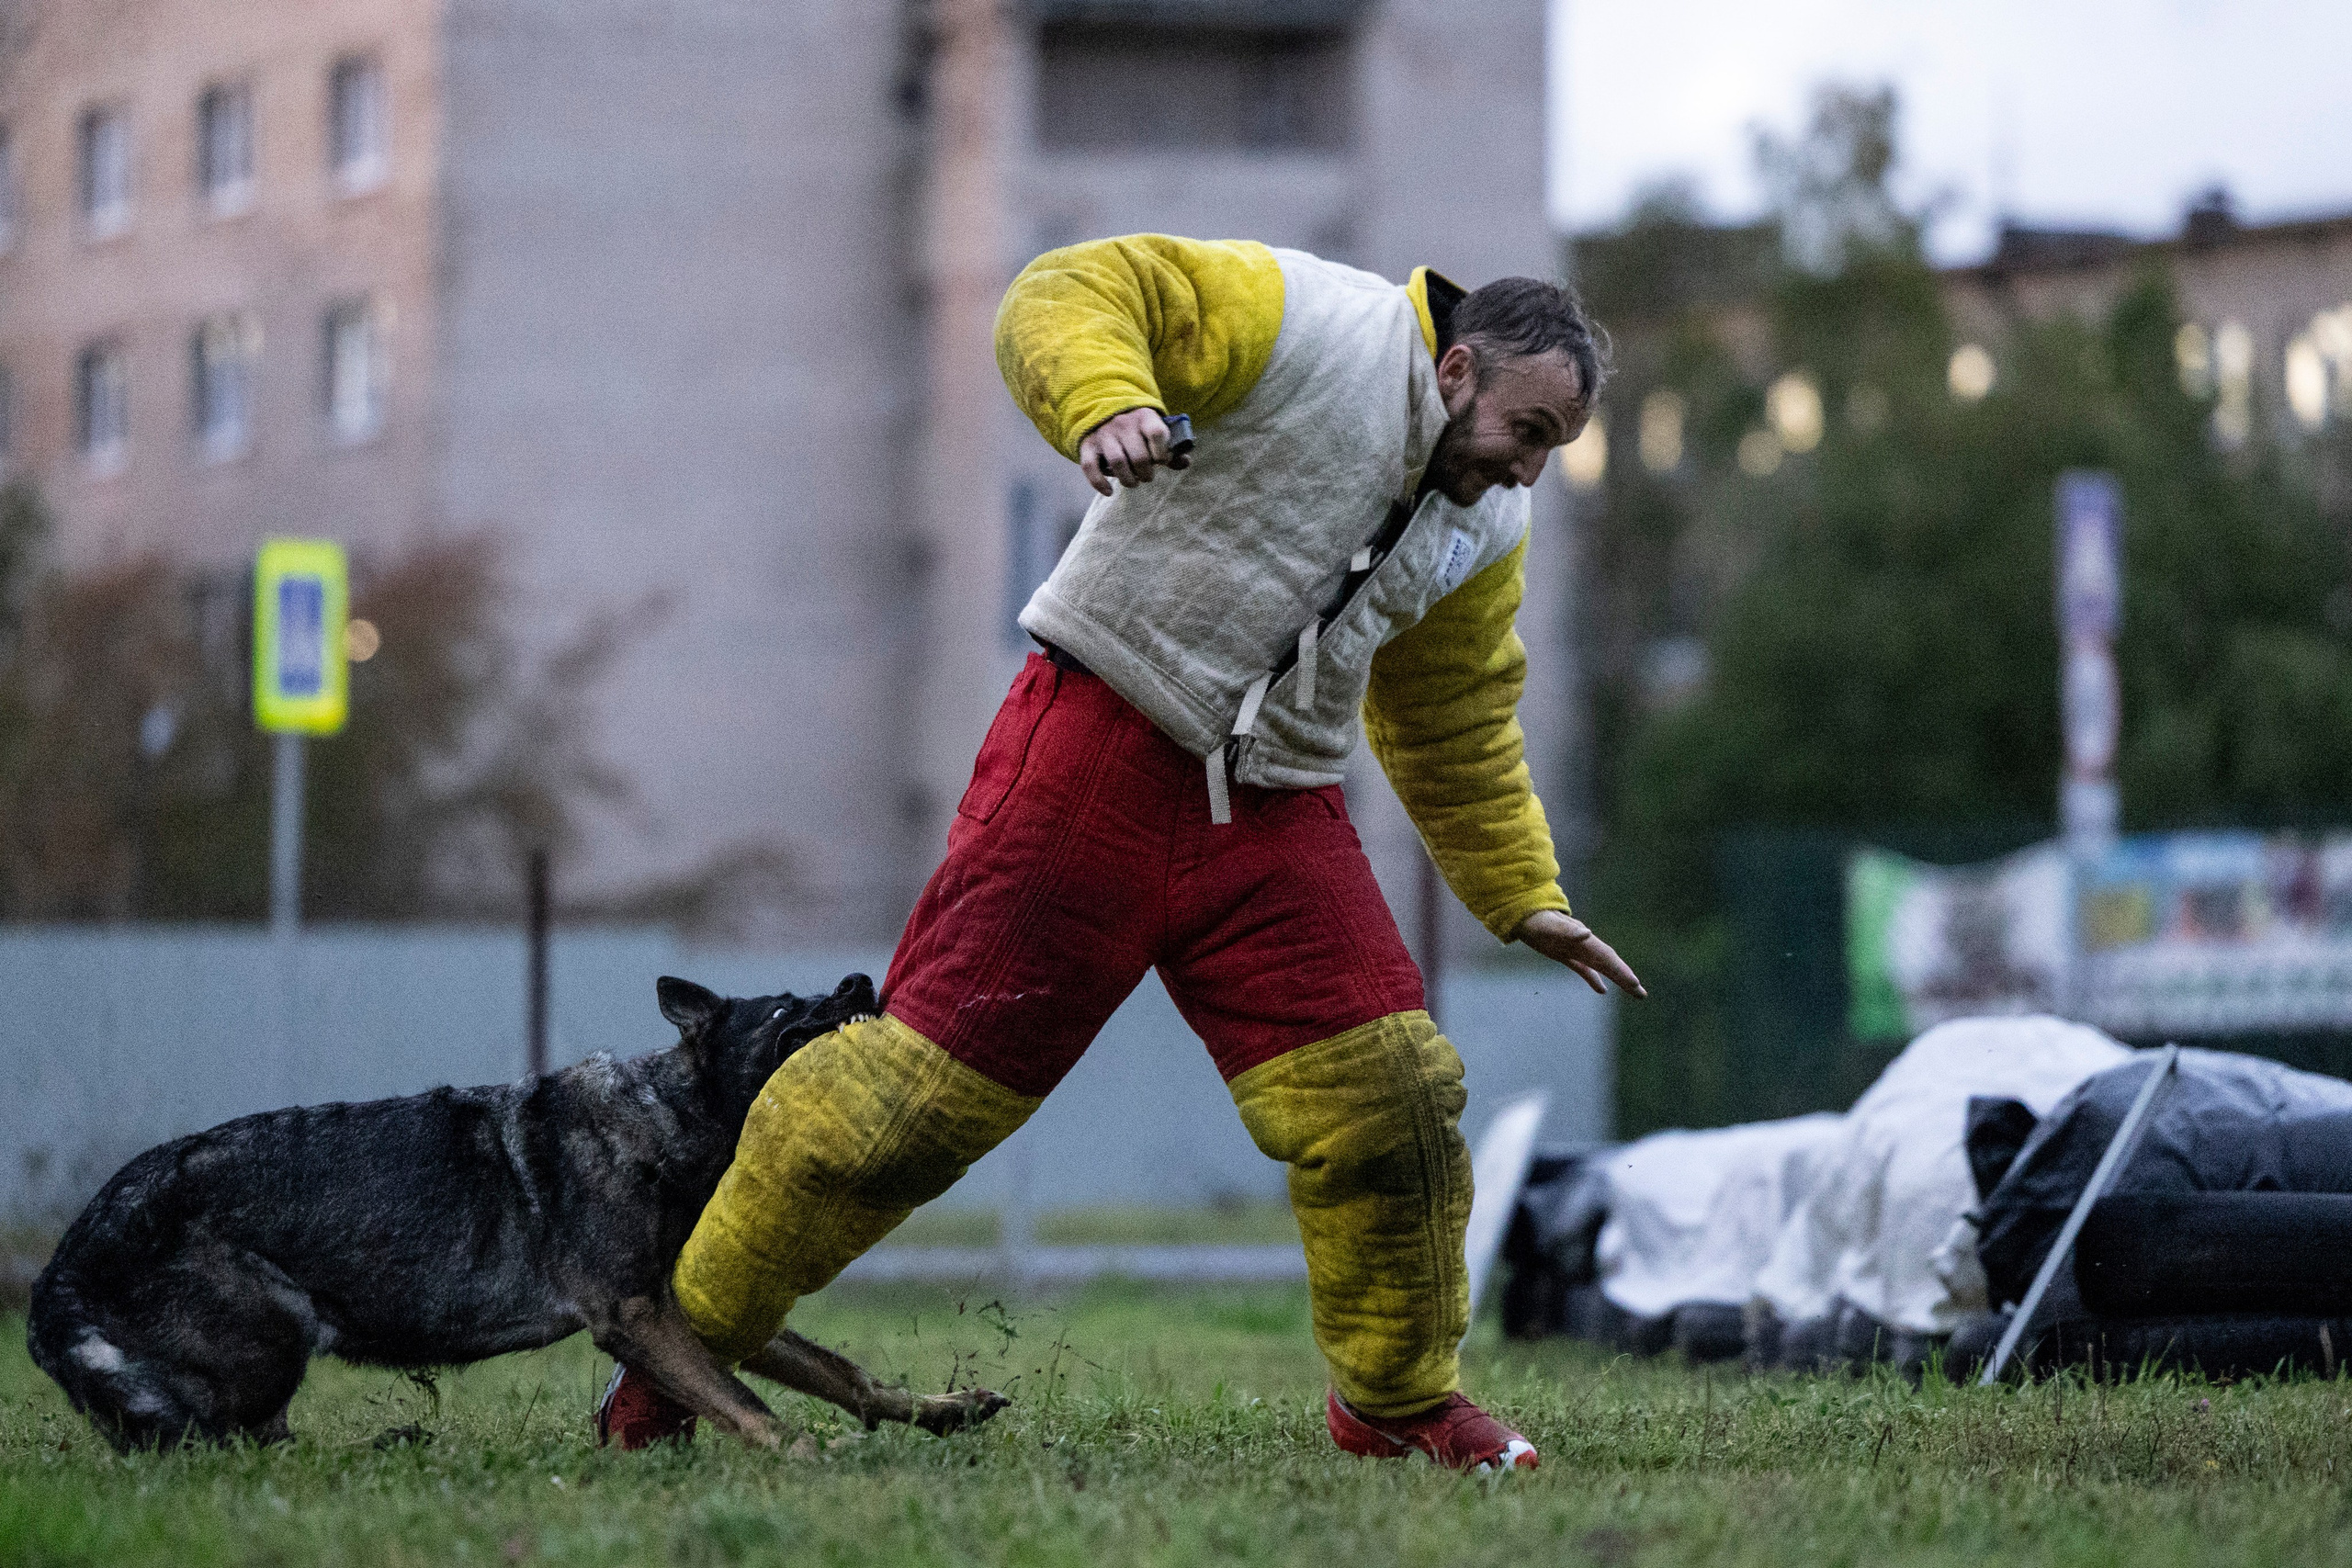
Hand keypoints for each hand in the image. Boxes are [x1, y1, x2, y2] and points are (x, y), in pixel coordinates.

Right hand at [1078, 408, 1187, 495]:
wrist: (1107, 410)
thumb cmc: (1139, 428)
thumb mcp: (1156, 430)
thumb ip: (1171, 448)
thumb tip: (1185, 463)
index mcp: (1144, 417)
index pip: (1157, 433)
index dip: (1162, 452)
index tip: (1162, 461)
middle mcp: (1123, 423)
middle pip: (1138, 456)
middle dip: (1146, 473)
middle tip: (1147, 476)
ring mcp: (1104, 434)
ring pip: (1117, 462)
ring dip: (1128, 480)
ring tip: (1133, 482)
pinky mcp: (1088, 445)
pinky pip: (1090, 467)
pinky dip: (1099, 483)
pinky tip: (1109, 492)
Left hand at [1511, 909, 1646, 997]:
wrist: (1524, 910)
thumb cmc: (1537, 919)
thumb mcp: (1550, 925)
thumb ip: (1567, 930)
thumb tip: (1587, 933)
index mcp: (1584, 941)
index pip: (1607, 957)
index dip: (1620, 970)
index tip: (1634, 983)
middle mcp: (1584, 945)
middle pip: (1609, 964)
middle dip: (1625, 978)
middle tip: (1642, 994)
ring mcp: (1576, 949)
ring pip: (1601, 967)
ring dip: (1617, 979)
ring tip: (1633, 991)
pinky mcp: (1565, 954)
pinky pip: (1584, 969)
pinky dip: (1594, 979)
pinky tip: (1602, 990)